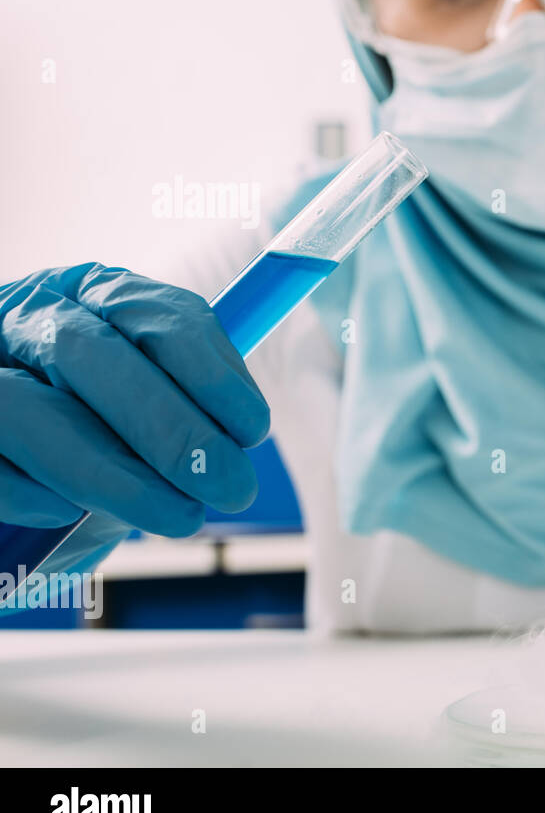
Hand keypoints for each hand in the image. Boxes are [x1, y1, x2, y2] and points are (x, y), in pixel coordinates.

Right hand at [0, 263, 269, 536]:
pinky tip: (70, 512)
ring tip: (178, 518)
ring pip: (27, 409)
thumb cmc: (90, 422)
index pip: (157, 314)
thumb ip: (182, 403)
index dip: (212, 372)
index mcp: (95, 294)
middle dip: (170, 428)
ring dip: (110, 473)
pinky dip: (29, 492)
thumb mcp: (143, 396)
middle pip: (92, 357)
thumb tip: (233, 446)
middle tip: (229, 487)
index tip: (253, 432)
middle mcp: (26, 313)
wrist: (10, 449)